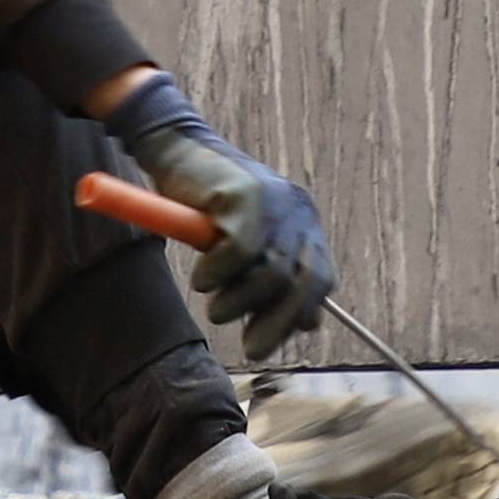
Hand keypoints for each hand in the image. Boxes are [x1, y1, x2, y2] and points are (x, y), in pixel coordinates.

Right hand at [121, 106, 336, 360]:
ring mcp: (274, 203)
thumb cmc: (210, 204)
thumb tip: (310, 324)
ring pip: (270, 275)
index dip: (296, 317)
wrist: (178, 150)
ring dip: (239, 302)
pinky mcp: (246, 196)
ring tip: (216, 307)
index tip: (266, 341)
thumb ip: (277, 276)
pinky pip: (239, 254)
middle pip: (303, 283)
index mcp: (305, 224)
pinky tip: (202, 278)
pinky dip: (217, 275)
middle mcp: (297, 212)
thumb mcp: (248, 244)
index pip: (320, 282)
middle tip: (251, 348)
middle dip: (277, 323)